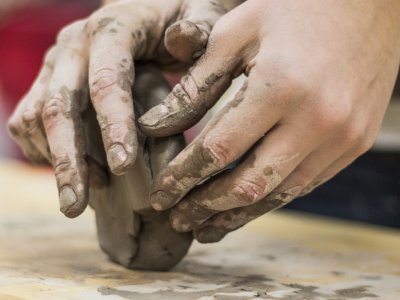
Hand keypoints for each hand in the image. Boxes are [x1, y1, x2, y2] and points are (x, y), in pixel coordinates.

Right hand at [7, 0, 239, 217]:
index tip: (123, 167)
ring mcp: (57, 65)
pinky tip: (75, 173)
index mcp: (113, 28)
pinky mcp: (48, 82)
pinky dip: (45, 151)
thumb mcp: (201, 16)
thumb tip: (182, 40)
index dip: (113, 125)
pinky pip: (30, 120)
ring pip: (36, 117)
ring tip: (81, 198)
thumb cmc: (181, 20)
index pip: (107, 80)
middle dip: (69, 159)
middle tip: (75, 206)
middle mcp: (74, 45)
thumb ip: (198, 30)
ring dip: (55, 160)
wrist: (149, 12)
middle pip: (59, 106)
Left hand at [138, 0, 399, 241]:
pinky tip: (247, 203)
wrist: (373, 1)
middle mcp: (317, 120)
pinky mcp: (356, 142)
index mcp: (280, 87)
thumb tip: (155, 125)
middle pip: (248, 184)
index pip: (218, 150)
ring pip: (279, 194)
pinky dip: (271, 197)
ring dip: (238, 214)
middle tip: (178, 219)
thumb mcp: (237, 33)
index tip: (159, 195)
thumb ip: (196, 85)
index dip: (182, 178)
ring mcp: (343, 136)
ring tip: (206, 227)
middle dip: (206, 207)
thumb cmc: (297, 7)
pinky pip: (306, 183)